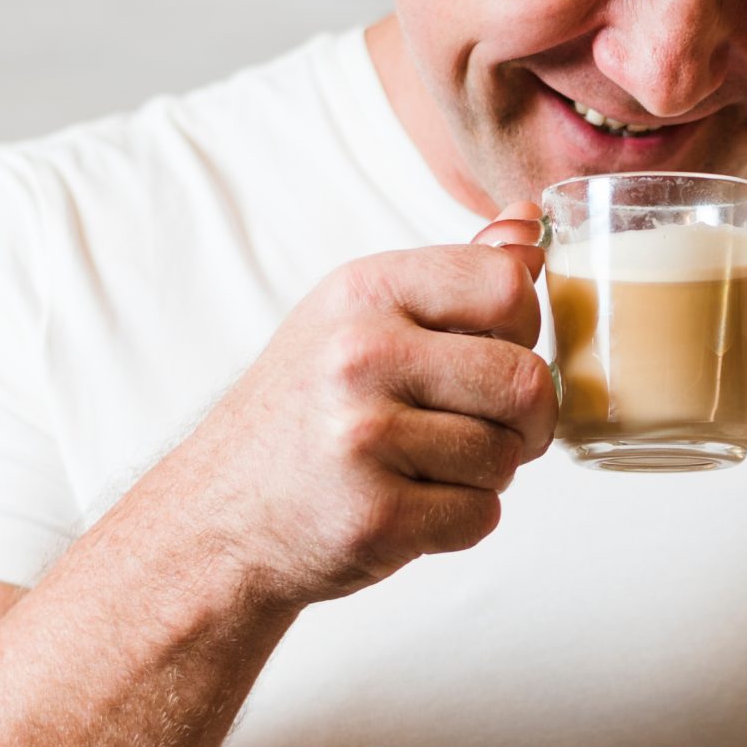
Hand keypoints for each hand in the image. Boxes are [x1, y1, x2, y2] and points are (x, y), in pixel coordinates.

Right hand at [145, 202, 555, 607]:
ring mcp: (365, 437)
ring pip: (506, 455)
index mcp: (365, 292)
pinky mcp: (376, 516)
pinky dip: (460, 521)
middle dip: (527, 418)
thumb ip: (452, 275)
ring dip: (487, 474)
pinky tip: (409, 506)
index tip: (497, 353)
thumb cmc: (302, 416)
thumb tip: (528, 224)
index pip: (509, 285)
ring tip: (425, 468)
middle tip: (490, 430)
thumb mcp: (358, 321)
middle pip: (526, 380)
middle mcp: (361, 354)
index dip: (525, 329)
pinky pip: (480, 516)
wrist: (218, 519)